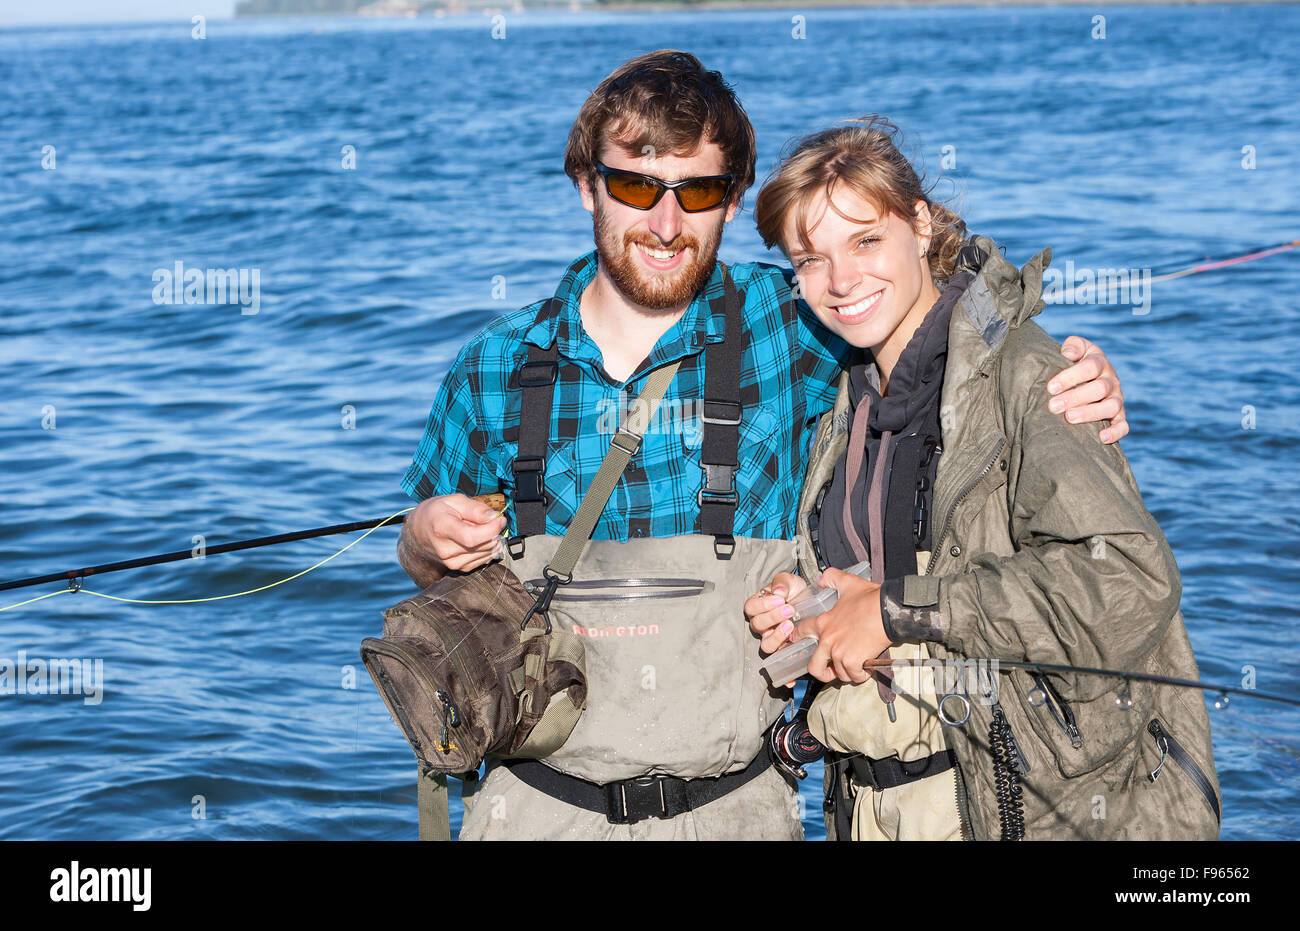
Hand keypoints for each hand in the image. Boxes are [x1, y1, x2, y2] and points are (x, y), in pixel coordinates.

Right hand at [407, 493, 506, 573]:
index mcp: (442, 528)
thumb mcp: (454, 501)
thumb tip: (494, 517)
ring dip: (491, 540)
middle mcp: (445, 550)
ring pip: (487, 553)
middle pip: (482, 545)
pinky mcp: (458, 569)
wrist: (419, 531)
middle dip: (494, 531)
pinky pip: (484, 560)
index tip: (499, 518)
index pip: (472, 537)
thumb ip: (476, 509)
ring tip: (479, 529)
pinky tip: (479, 539)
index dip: (492, 528)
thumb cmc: (437, 513)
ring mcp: (451, 562)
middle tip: (488, 520)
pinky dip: (487, 549)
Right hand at [744, 571, 808, 655]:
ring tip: (790, 623)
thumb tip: (778, 592)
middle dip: (773, 616)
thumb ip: (781, 582)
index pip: (750, 607)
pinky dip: (782, 642)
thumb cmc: (793, 590)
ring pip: (764, 641)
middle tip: (789, 609)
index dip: (763, 605)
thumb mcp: (788, 580)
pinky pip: (774, 649)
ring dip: (777, 634)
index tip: (780, 599)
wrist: (808, 600)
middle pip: (757, 624)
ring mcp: (769, 635)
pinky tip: (792, 632)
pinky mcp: (780, 644)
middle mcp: (759, 621)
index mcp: (757, 604)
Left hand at [791, 568, 889, 684]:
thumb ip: (831, 578)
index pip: (801, 633)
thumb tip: (821, 579)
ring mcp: (839, 652)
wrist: (888, 610)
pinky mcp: (853, 661)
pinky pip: (854, 676)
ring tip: (855, 665)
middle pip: (813, 666)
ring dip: (847, 672)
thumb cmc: (871, 598)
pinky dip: (861, 675)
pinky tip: (866, 668)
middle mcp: (828, 640)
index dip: (797, 639)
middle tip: (829, 671)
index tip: (799, 644)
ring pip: (839, 673)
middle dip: (821, 672)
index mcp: (824, 623)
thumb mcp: (848, 583)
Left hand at [1050, 335, 1127, 443]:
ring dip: (1090, 413)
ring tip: (1069, 417)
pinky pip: (1123, 425)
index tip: (1051, 388)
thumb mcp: (1074, 350)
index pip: (1090, 367)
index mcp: (1099, 362)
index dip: (1071, 376)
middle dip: (1075, 397)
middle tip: (1053, 406)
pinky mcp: (1119, 416)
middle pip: (1099, 388)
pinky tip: (1101, 437)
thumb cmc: (1072, 364)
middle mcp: (1111, 380)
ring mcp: (1117, 398)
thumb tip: (1069, 353)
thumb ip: (1072, 346)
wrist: (1084, 379)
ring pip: (1111, 406)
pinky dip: (1115, 432)